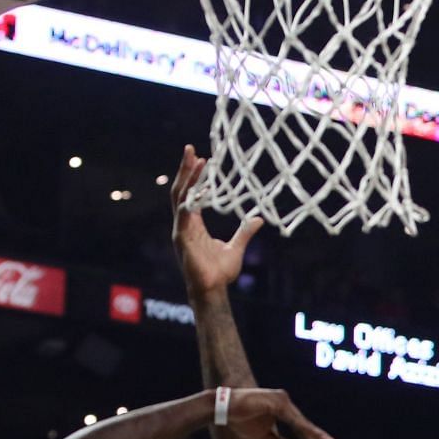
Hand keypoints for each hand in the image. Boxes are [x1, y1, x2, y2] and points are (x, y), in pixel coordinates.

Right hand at [172, 145, 262, 299]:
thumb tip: (258, 219)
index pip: (191, 194)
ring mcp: (181, 231)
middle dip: (185, 169)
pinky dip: (187, 204)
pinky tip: (193, 191)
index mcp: (194, 225)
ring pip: (180, 198)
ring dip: (187, 179)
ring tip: (195, 160)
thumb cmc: (220, 273)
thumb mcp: (237, 247)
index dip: (195, 177)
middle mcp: (184, 225)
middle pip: (182, 190)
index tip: (203, 159)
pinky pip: (182, 217)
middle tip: (190, 149)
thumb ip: (245, 232)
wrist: (213, 290)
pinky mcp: (181, 240)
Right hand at [223, 388, 336, 438]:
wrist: (224, 410)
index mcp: (282, 410)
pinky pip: (291, 418)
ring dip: (313, 434)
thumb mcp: (262, 437)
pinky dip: (302, 427)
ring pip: (300, 422)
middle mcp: (284, 403)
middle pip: (303, 424)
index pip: (300, 427)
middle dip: (317, 438)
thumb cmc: (241, 421)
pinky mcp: (276, 401)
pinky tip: (311, 435)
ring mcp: (281, 401)